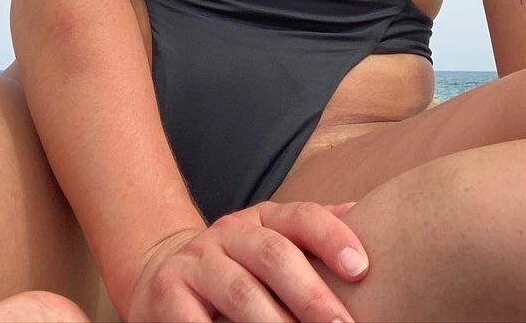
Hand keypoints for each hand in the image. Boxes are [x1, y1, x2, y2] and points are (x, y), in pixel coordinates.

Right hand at [125, 199, 367, 322]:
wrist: (162, 273)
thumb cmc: (235, 266)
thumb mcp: (270, 240)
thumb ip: (309, 233)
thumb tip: (363, 212)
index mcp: (260, 220)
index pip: (299, 217)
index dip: (331, 236)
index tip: (362, 268)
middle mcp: (228, 233)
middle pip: (274, 255)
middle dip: (311, 294)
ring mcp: (195, 262)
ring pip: (241, 292)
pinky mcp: (168, 294)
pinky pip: (200, 322)